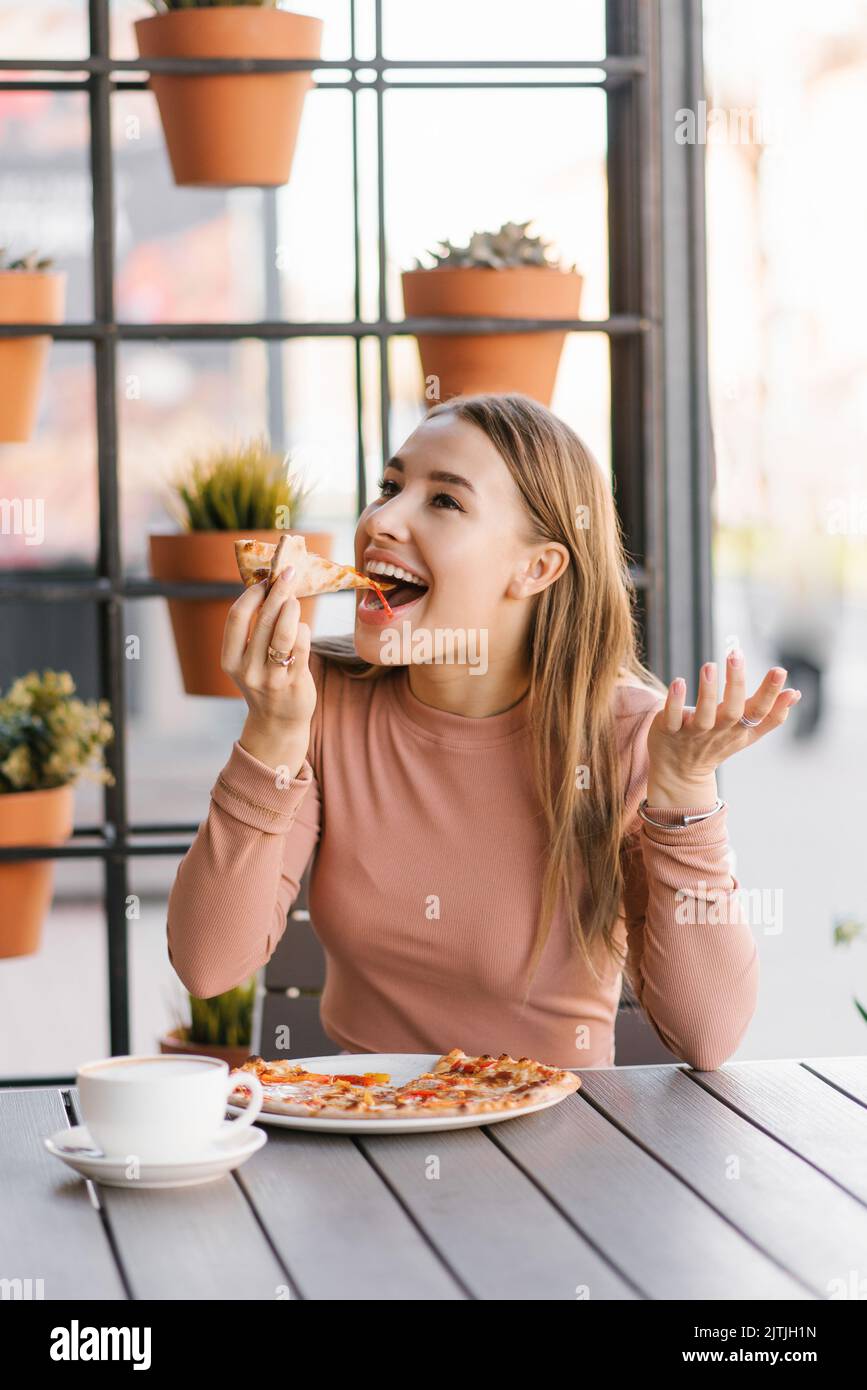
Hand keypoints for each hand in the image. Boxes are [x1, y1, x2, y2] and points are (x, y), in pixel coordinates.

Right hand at [221, 565, 316, 774]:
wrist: (278, 721)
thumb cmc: (265, 679)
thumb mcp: (248, 658)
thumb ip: (254, 629)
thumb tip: (270, 586)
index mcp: (230, 660)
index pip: (236, 618)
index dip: (251, 594)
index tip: (264, 580)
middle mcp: (247, 670)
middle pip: (262, 620)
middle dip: (277, 592)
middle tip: (288, 573)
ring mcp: (271, 678)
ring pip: (284, 632)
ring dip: (292, 609)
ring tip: (294, 601)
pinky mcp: (294, 682)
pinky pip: (302, 646)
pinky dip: (304, 630)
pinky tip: (301, 628)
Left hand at [645, 650, 801, 808]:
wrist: (679, 773)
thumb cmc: (716, 745)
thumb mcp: (746, 734)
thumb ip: (771, 715)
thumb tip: (795, 694)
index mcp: (740, 729)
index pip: (760, 712)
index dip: (771, 694)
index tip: (780, 670)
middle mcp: (719, 730)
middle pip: (733, 711)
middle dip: (736, 683)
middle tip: (736, 654)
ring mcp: (694, 733)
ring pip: (703, 715)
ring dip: (707, 690)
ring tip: (709, 665)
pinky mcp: (669, 731)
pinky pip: (673, 717)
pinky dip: (675, 702)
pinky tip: (679, 682)